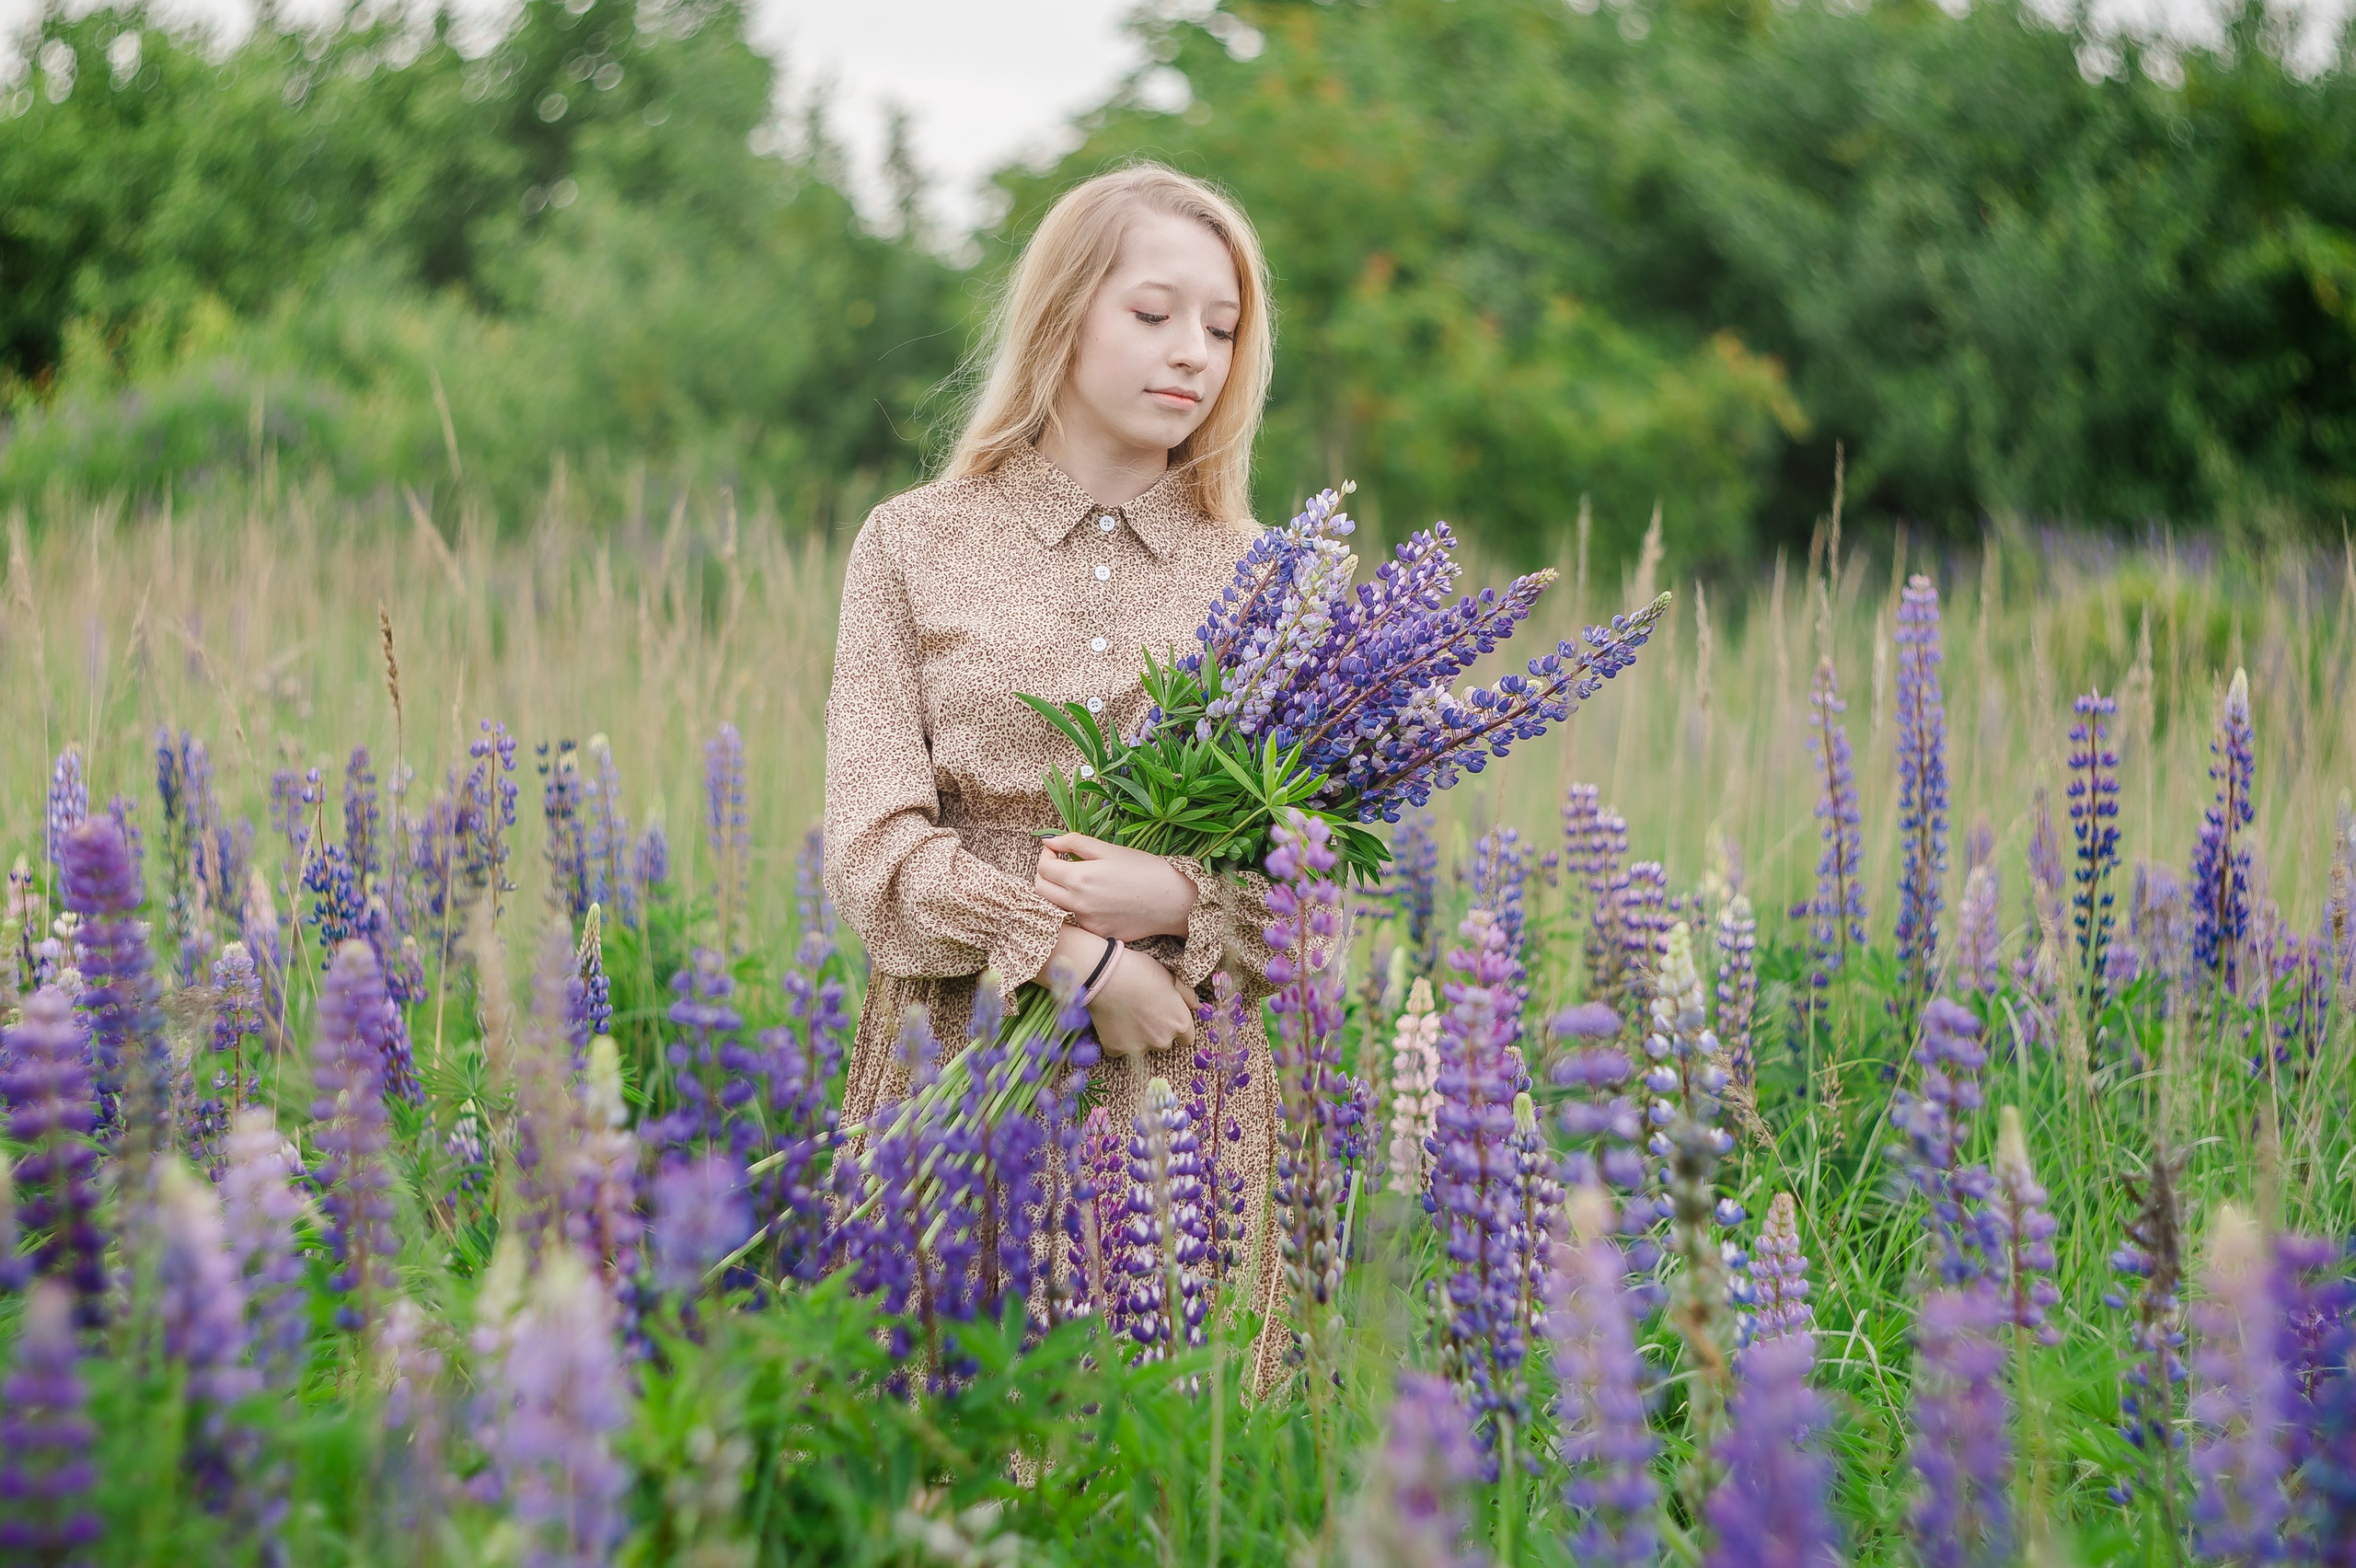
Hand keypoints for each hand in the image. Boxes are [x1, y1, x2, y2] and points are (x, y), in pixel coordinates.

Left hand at [1034, 833, 1197, 942]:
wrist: (1174, 902)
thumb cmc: (1145, 870)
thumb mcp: (1110, 849)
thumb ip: (1075, 843)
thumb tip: (1048, 840)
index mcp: (1080, 878)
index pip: (1043, 867)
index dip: (1046, 854)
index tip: (1056, 849)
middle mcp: (1078, 904)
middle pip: (1040, 890)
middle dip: (1044, 873)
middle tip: (1059, 863)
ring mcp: (1087, 922)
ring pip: (1056, 905)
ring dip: (1059, 891)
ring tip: (1080, 880)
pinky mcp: (1098, 934)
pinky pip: (1077, 919)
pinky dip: (1079, 907)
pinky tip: (1098, 899)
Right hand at [1042, 925, 1193, 1057]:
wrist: (1104, 975)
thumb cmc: (1140, 971)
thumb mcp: (1169, 977)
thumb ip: (1187, 995)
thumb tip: (1197, 1006)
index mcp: (1180, 1023)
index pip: (1187, 1038)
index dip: (1176, 1026)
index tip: (1165, 1016)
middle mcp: (1163, 1041)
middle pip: (1164, 1042)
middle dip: (1156, 1031)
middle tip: (1142, 1010)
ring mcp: (1139, 1048)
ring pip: (1142, 1047)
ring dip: (1137, 1036)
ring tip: (1126, 1013)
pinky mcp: (1116, 1050)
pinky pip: (1120, 1048)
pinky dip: (1117, 1038)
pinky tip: (1112, 1020)